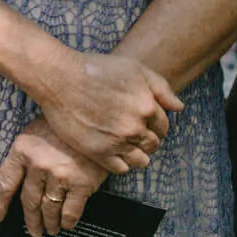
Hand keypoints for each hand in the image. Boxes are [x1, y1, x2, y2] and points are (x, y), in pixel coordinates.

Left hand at [0, 116, 108, 236]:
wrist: (94, 123)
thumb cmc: (60, 128)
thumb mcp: (34, 135)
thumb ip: (24, 158)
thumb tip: (19, 185)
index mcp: (22, 151)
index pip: (4, 183)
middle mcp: (38, 165)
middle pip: (28, 201)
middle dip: (30, 220)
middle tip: (32, 231)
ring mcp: (60, 176)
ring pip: (48, 209)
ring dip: (48, 223)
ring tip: (50, 230)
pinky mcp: (81, 184)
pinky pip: (71, 210)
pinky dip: (67, 221)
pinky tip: (66, 225)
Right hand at [31, 48, 178, 174]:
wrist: (57, 76)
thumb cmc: (94, 68)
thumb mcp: (133, 68)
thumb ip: (161, 87)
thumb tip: (179, 107)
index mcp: (147, 107)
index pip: (163, 127)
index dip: (153, 124)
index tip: (140, 121)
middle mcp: (135, 127)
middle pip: (152, 144)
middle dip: (145, 139)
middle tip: (129, 131)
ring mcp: (117, 141)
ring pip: (140, 160)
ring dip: (135, 154)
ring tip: (122, 144)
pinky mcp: (98, 152)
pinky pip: (120, 168)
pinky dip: (120, 162)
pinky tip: (111, 150)